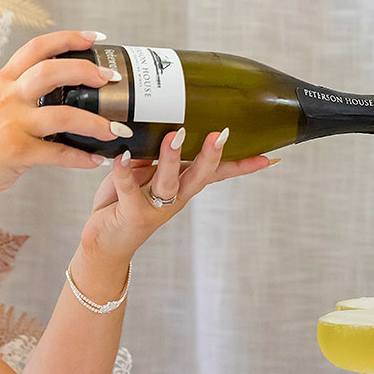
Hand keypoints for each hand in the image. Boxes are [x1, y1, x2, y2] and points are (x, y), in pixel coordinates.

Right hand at [0, 30, 122, 199]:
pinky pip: (58, 153)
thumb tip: (60, 92)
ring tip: (116, 129)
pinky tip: (96, 159)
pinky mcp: (17, 151)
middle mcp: (6, 97)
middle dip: (86, 71)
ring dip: (96, 123)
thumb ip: (20, 95)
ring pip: (64, 115)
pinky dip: (81, 158)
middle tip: (109, 77)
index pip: (37, 48)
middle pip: (51, 71)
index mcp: (3, 82)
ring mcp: (11, 123)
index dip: (68, 38)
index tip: (94, 37)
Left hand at [79, 127, 274, 261]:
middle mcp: (175, 197)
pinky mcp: (132, 214)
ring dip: (172, 158)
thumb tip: (160, 127)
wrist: (106, 245)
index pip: (217, 173)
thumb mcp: (143, 174)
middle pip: (200, 176)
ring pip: (168, 181)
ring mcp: (156, 208)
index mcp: (183, 186)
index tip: (268, 157)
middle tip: (220, 135)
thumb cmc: (124, 204)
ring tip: (176, 135)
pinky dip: (124, 171)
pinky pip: (128, 189)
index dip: (243, 166)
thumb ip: (153, 154)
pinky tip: (122, 156)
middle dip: (211, 156)